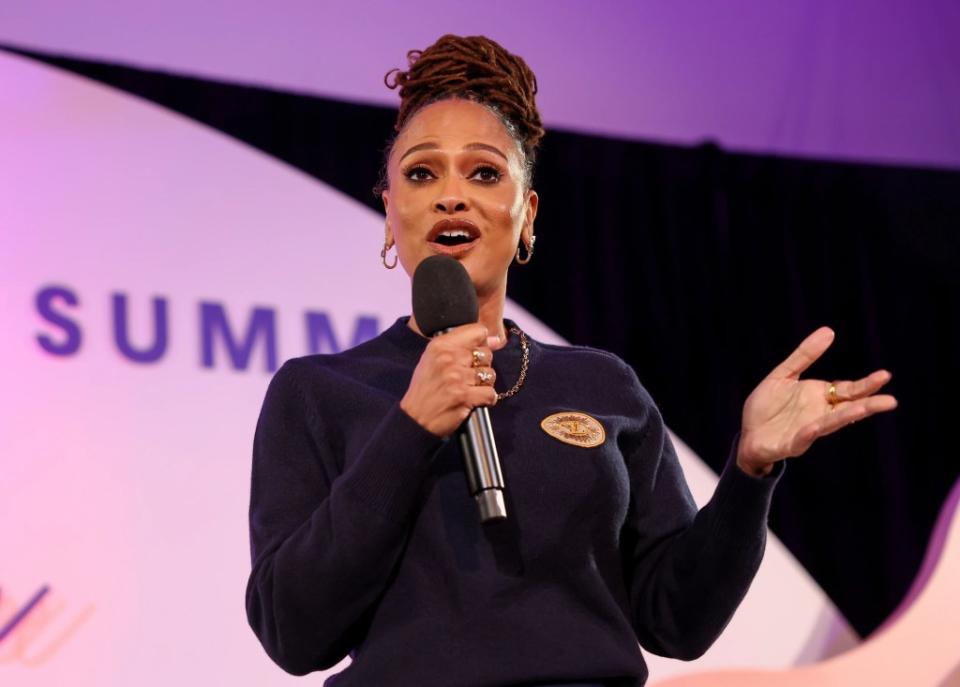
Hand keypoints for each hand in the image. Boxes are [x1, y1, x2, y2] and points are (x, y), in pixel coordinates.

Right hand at [400, 323, 499, 436]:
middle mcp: (448, 359)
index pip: (477, 332)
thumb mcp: (433, 359)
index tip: (474, 354)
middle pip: (486, 354)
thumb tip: (495, 340)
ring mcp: (457, 378)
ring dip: (484, 384)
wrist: (415, 418)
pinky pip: (490, 393)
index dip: (481, 343)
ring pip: (490, 374)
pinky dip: (486, 399)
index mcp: (440, 345)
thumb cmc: (426, 389)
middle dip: (481, 366)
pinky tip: (473, 400)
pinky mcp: (464, 397)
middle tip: (467, 377)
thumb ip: (461, 345)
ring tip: (469, 389)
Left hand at [736, 327, 897, 476]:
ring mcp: (807, 430)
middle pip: (848, 408)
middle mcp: (819, 414)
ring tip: (866, 410)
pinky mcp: (790, 444)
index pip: (847, 390)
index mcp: (819, 397)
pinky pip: (802, 438)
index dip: (865, 385)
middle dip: (867, 404)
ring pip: (831, 423)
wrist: (746, 434)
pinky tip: (816, 426)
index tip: (884, 376)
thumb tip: (829, 330)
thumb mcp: (783, 375)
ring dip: (848, 417)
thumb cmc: (767, 406)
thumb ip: (804, 356)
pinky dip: (809, 433)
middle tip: (891, 400)